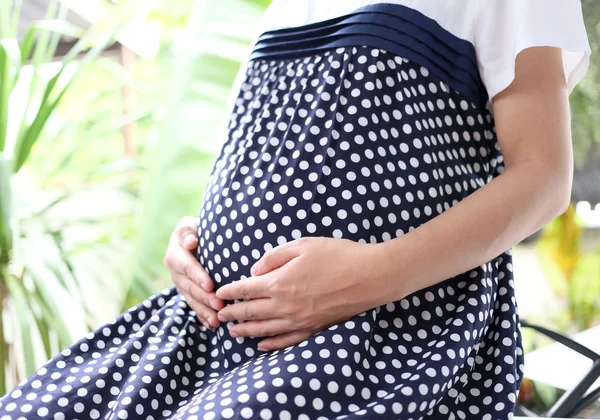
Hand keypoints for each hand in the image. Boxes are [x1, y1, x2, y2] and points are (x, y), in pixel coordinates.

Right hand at [164, 216, 223, 328]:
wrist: (192, 240)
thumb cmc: (195, 229)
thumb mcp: (189, 225)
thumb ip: (188, 231)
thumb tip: (191, 242)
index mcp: (175, 255)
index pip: (187, 267)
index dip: (198, 276)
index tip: (210, 285)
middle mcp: (175, 273)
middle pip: (190, 287)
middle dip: (204, 297)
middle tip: (220, 305)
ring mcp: (180, 285)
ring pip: (192, 300)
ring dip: (204, 311)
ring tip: (217, 320)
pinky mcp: (187, 294)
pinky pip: (193, 306)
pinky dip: (202, 316)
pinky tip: (212, 325)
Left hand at [215, 237, 387, 350]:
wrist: (370, 276)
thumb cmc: (337, 255)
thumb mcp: (302, 245)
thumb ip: (274, 257)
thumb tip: (255, 271)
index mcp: (279, 282)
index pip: (245, 289)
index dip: (230, 291)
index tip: (219, 293)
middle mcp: (285, 305)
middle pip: (250, 311)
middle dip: (232, 313)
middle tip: (219, 315)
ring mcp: (299, 320)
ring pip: (264, 329)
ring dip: (246, 331)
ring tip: (233, 332)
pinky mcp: (314, 328)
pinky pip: (287, 341)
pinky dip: (271, 344)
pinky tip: (262, 346)